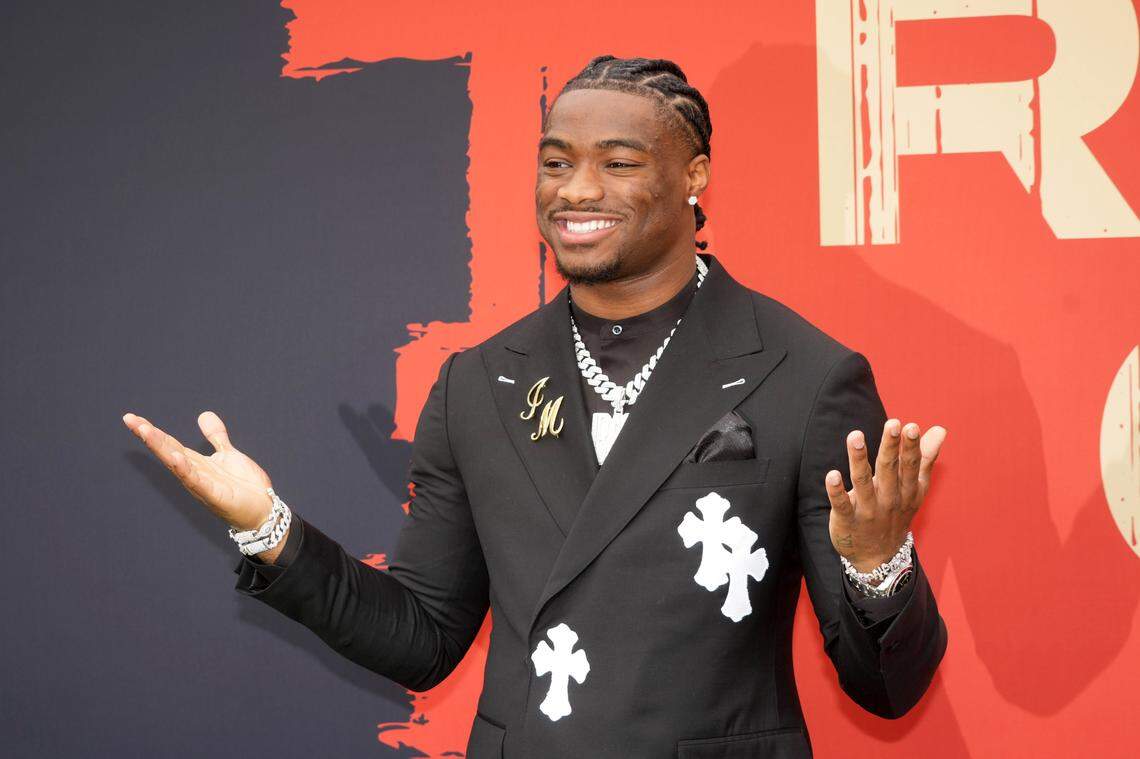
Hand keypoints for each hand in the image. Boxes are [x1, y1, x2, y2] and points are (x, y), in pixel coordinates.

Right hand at [122, 410, 274, 530]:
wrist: (262, 510)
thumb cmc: (244, 486)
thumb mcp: (228, 454)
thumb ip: (216, 436)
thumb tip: (204, 415)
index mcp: (196, 463)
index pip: (169, 443)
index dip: (152, 431)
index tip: (132, 417)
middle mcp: (194, 473)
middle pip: (167, 451)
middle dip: (149, 436)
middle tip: (130, 420)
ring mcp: (202, 485)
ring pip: (176, 464)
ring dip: (161, 448)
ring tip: (146, 432)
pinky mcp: (214, 495)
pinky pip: (197, 481)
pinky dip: (185, 470)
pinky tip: (176, 457)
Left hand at [825, 419, 946, 572]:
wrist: (879, 557)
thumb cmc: (897, 512)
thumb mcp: (915, 489)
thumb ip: (924, 458)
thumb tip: (940, 429)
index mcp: (907, 490)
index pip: (911, 465)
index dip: (911, 447)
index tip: (911, 426)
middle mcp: (890, 499)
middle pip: (890, 470)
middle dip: (891, 447)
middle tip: (892, 424)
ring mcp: (868, 511)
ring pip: (863, 482)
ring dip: (858, 459)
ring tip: (855, 436)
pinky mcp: (847, 520)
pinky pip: (841, 505)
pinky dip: (837, 491)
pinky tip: (832, 475)